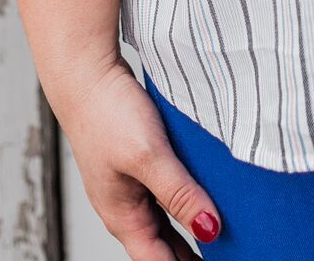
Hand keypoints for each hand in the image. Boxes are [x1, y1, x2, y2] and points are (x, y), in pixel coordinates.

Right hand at [52, 56, 222, 258]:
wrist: (85, 71)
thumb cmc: (107, 113)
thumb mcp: (148, 156)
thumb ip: (179, 193)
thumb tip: (210, 230)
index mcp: (123, 216)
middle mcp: (125, 206)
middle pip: (163, 246)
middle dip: (191, 255)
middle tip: (228, 255)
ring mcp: (129, 183)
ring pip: (165, 218)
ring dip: (190, 227)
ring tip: (222, 236)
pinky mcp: (137, 160)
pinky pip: (165, 190)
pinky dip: (184, 198)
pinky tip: (205, 192)